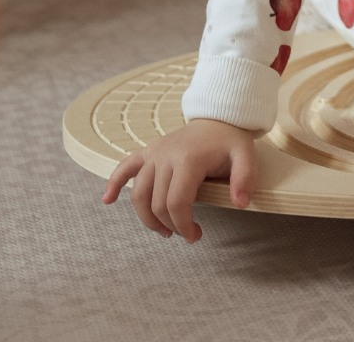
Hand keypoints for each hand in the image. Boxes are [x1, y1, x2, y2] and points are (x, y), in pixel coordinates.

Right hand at [101, 118, 257, 242]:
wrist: (219, 116)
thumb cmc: (231, 140)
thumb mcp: (246, 155)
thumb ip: (245, 179)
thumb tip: (241, 204)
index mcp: (189, 159)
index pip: (176, 202)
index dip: (183, 225)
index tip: (195, 236)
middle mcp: (166, 156)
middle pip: (157, 203)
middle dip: (170, 225)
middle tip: (187, 234)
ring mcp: (155, 153)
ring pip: (139, 193)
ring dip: (146, 218)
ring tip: (163, 231)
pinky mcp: (148, 151)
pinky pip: (125, 166)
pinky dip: (114, 183)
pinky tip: (107, 200)